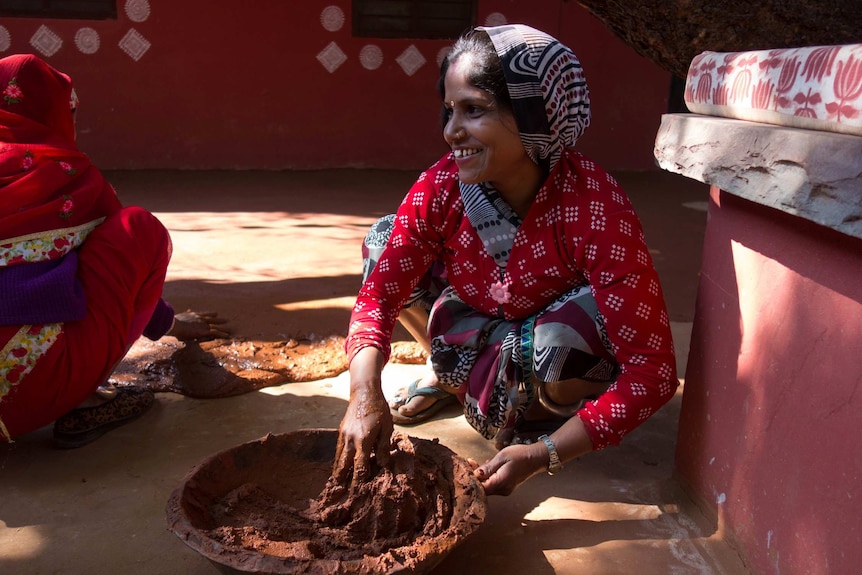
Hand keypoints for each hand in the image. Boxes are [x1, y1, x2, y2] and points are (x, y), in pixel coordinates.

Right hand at [168, 309, 229, 340]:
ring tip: (230, 329)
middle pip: (211, 318)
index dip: (209, 314)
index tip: (215, 313)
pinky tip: (228, 336)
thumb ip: (173, 321)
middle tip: (225, 319)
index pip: (202, 314)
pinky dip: (223, 334)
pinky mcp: (205, 330)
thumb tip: (166, 322)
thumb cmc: (171, 324)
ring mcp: (203, 323)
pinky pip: (216, 332)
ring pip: (216, 325)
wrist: (174, 324)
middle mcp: (199, 318)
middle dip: (218, 319)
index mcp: (192, 315)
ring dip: (223, 328)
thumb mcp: (173, 321)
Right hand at [325, 348, 391, 503]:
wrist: (364, 392)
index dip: (359, 480)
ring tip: (334, 486)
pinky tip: (336, 468)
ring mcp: (343, 435)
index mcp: (364, 440)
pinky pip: (337, 449)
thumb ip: (384, 448)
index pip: (360, 466)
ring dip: (336, 472)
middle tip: (338, 496)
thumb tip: (384, 466)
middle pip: (344, 465)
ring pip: (338, 458)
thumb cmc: (379, 410)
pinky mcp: (340, 431)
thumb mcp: (386, 428)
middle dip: (341, 480)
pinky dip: (336, 460)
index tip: (358, 493)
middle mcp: (350, 439)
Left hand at [472, 442, 546, 495]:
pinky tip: (491, 466)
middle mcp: (502, 490)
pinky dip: (489, 476)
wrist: (536, 458)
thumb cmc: (520, 455)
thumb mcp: (502, 456)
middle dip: (475, 476)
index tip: (467, 467)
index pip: (480, 487)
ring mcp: (505, 490)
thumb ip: (489, 467)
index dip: (471, 478)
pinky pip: (493, 484)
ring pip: (487, 486)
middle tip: (472, 462)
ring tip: (485, 462)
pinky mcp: (507, 487)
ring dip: (482, 476)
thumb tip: (476, 474)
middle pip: (482, 488)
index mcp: (500, 482)